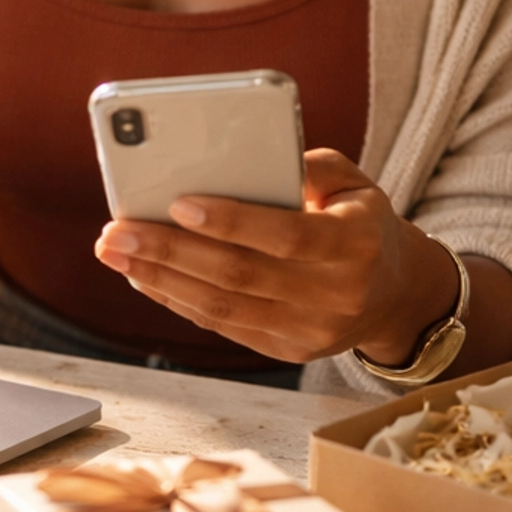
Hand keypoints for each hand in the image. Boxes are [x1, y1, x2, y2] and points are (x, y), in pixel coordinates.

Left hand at [93, 148, 460, 366]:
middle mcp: (335, 295)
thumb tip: (243, 159)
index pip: (286, 235)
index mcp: (355, 245)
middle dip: (169, 251)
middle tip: (116, 231)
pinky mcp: (288, 352)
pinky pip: (224, 326)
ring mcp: (311, 332)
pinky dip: (178, 300)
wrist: (396, 294)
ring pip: (223, 307)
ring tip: (116, 252)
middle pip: (239, 275)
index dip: (231, 221)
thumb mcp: (354, 183)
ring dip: (160, 279)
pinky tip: (145, 275)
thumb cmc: (361, 222)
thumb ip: (309, 165)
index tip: (177, 202)